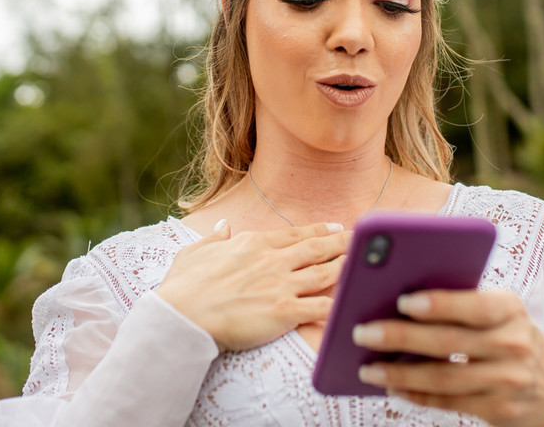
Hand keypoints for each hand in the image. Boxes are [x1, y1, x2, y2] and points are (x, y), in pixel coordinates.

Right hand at [157, 220, 349, 351]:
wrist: (181, 316)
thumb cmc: (182, 287)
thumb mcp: (194, 252)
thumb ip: (213, 239)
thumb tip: (223, 226)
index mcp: (251, 244)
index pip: (293, 235)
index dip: (317, 231)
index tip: (333, 228)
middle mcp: (271, 260)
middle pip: (315, 249)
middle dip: (340, 243)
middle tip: (358, 239)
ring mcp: (280, 285)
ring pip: (323, 274)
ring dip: (345, 269)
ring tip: (362, 265)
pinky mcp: (284, 312)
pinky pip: (319, 308)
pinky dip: (337, 306)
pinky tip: (350, 304)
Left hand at [351, 289, 543, 426]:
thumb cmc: (507, 334)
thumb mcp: (498, 311)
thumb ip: (460, 303)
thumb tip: (398, 300)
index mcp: (510, 308)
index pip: (474, 305)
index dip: (439, 304)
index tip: (403, 301)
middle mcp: (513, 344)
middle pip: (449, 342)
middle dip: (401, 337)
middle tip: (362, 332)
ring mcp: (507, 380)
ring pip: (444, 377)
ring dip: (400, 373)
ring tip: (367, 368)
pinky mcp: (497, 409)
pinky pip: (448, 402)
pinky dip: (416, 394)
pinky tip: (391, 386)